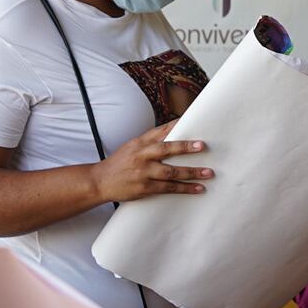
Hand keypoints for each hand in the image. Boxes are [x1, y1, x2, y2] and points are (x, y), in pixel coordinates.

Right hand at [89, 121, 211, 202]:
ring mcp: (144, 172)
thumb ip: (151, 142)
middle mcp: (142, 155)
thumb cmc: (118, 164)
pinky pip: (169, 187)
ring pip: (172, 171)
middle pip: (167, 149)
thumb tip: (173, 135)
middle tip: (203, 146)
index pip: (161, 131)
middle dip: (186, 147)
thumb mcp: (132, 147)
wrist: (99, 182)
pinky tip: (197, 188)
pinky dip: (184, 188)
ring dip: (192, 172)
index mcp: (140, 142)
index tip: (193, 120)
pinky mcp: (145, 188)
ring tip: (208, 172)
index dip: (177, 125)